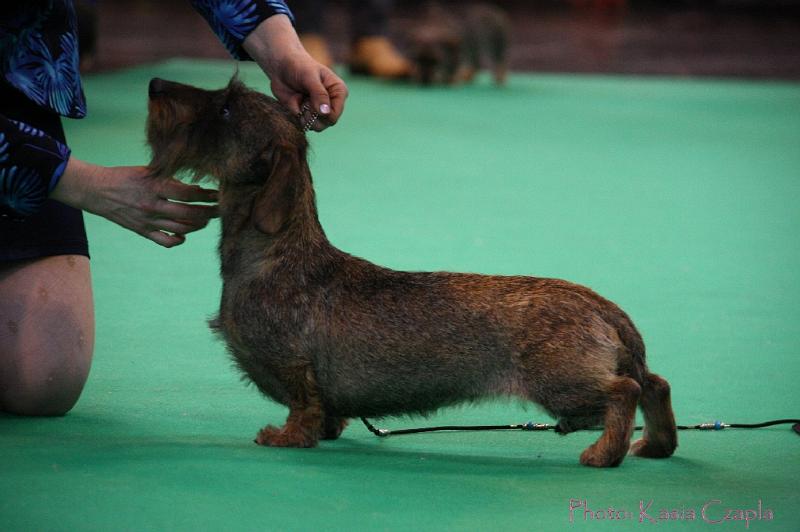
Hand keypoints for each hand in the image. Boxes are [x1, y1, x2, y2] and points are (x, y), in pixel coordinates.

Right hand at [51, 157, 217, 247]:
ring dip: (198, 225)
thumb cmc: (126, 177)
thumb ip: (171, 180)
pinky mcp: (142, 231)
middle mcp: (152, 205)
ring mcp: (147, 221)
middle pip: (190, 214)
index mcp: (154, 187)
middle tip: (219, 209)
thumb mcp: (149, 172)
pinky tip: (184, 234)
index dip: (207, 195)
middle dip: (209, 212)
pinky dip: (179, 240)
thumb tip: (197, 188)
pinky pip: (165, 242)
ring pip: (182, 229)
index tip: (218, 194)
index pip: (189, 194)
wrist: (96, 190)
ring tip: (205, 219)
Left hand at [243, 15, 347, 130]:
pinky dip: (297, 115)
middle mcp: (331, 103)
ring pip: (316, 127)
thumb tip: (326, 112)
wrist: (281, 66)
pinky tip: (295, 102)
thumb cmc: (298, 66)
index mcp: (338, 92)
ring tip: (300, 99)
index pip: (335, 114)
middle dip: (312, 115)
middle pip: (326, 123)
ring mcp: (319, 110)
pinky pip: (304, 125)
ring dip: (304, 115)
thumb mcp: (309, 77)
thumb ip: (319, 94)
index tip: (311, 102)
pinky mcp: (307, 114)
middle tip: (304, 100)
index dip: (323, 114)